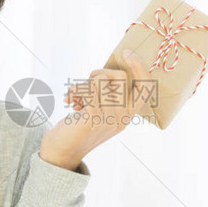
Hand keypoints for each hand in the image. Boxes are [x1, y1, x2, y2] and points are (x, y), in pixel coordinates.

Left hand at [39, 49, 153, 170]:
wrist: (61, 153)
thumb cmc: (79, 128)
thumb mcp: (101, 112)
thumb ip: (109, 95)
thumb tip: (107, 71)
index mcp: (128, 114)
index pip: (145, 86)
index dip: (140, 66)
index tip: (126, 52)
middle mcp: (123, 117)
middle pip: (120, 75)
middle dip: (98, 73)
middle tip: (85, 87)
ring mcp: (110, 118)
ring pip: (102, 78)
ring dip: (83, 83)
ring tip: (74, 97)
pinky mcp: (94, 117)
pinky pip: (90, 87)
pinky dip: (75, 89)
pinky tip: (68, 100)